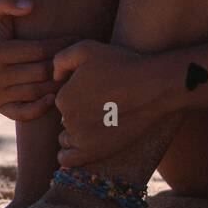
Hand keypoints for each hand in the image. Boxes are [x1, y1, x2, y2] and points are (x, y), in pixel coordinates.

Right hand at [0, 0, 80, 120]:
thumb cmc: (1, 28)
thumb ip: (6, 1)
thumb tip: (29, 6)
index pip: (39, 50)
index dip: (62, 44)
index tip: (78, 39)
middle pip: (41, 72)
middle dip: (64, 64)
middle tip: (83, 59)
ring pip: (38, 91)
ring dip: (59, 84)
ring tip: (75, 74)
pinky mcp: (0, 108)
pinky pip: (24, 113)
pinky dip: (41, 107)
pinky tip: (55, 96)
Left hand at [52, 40, 166, 165]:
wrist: (153, 87)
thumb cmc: (122, 64)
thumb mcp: (86, 48)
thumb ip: (61, 59)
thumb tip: (54, 77)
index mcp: (62, 97)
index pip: (62, 99)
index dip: (78, 93)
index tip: (97, 90)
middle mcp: (67, 119)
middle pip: (66, 119)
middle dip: (78, 113)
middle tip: (103, 105)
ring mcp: (80, 138)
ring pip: (66, 138)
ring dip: (76, 134)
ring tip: (100, 123)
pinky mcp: (93, 152)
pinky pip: (67, 159)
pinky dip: (69, 155)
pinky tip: (83, 146)